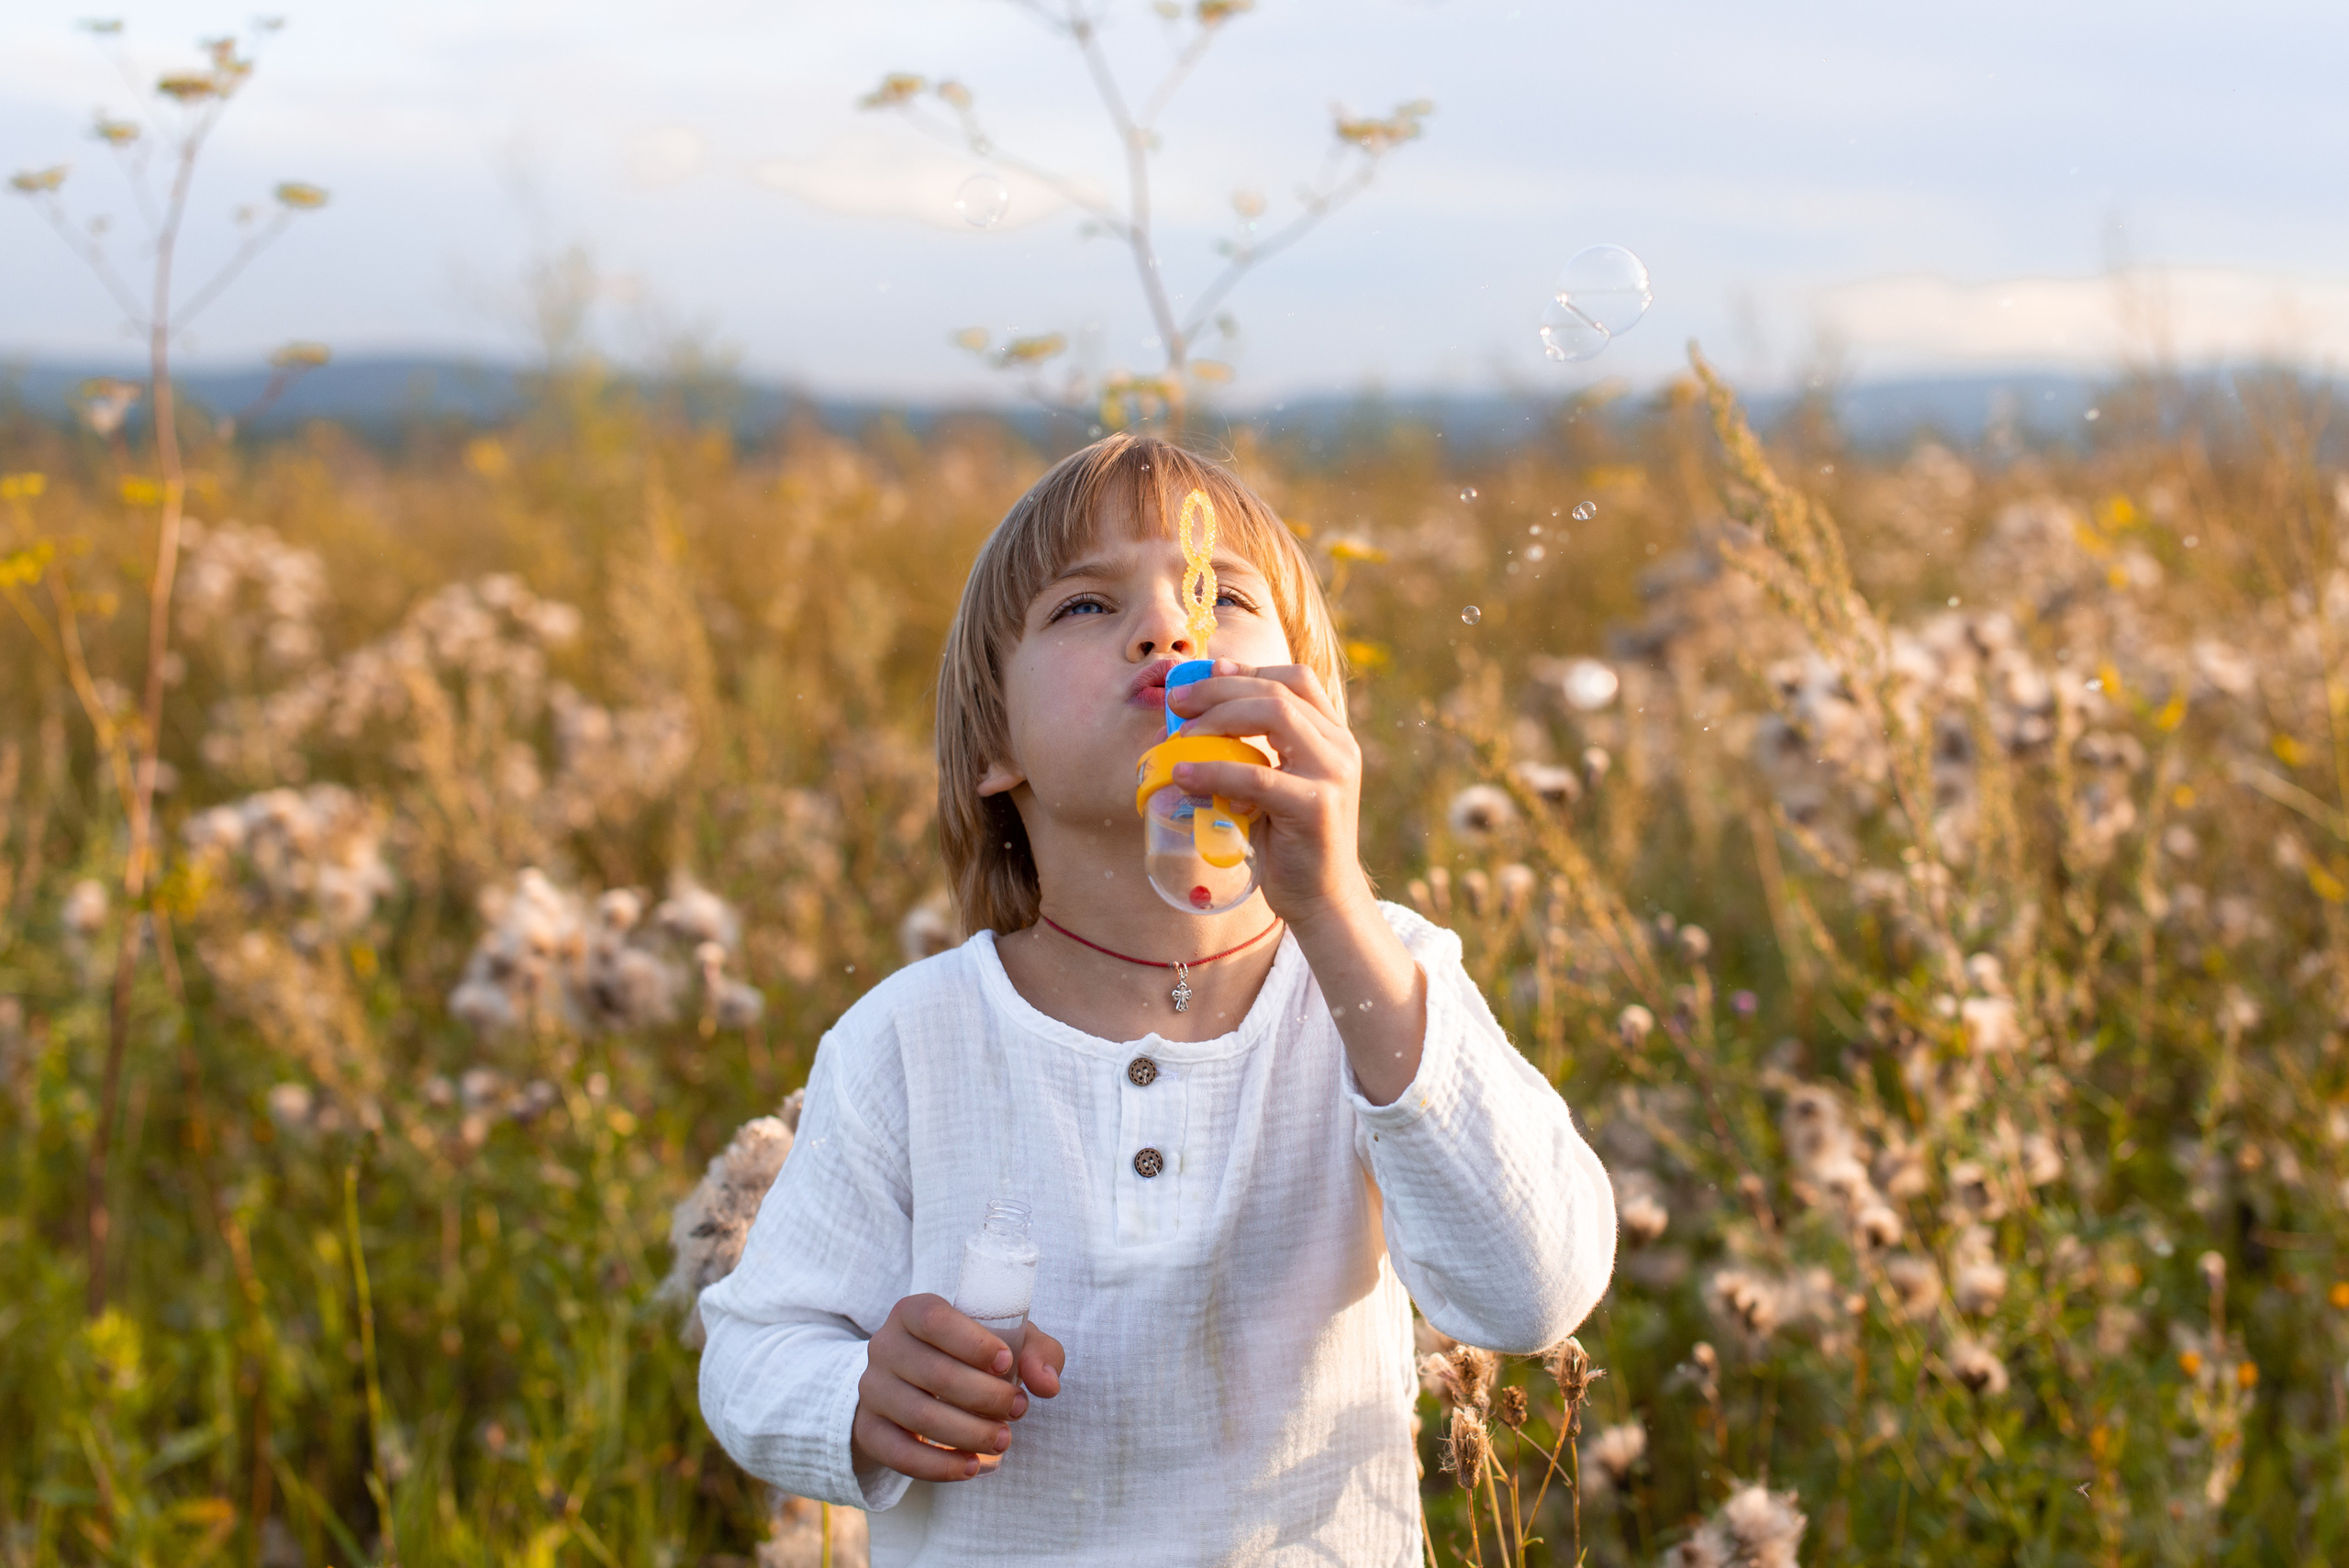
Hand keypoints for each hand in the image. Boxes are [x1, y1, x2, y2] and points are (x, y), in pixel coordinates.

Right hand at [851, 1294, 1064, 1482]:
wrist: (910, 1385)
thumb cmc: (968, 1356)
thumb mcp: (1003, 1341)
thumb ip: (1035, 1352)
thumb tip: (1046, 1384)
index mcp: (913, 1312)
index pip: (935, 1320)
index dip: (973, 1343)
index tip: (1006, 1364)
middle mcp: (884, 1346)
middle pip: (935, 1374)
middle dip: (986, 1397)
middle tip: (1018, 1409)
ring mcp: (872, 1389)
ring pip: (921, 1417)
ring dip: (970, 1434)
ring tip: (1003, 1439)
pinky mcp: (869, 1430)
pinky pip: (901, 1454)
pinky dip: (940, 1466)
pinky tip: (972, 1465)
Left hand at [1169, 659, 1427, 1103]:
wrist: (1322, 900)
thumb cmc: (1287, 841)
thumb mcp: (1269, 786)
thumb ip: (1247, 752)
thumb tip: (1189, 721)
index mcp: (1332, 736)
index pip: (1295, 679)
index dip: (1245, 671)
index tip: (1203, 675)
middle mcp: (1339, 747)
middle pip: (1278, 690)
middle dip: (1220, 689)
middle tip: (1177, 703)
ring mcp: (1333, 774)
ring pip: (1275, 716)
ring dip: (1218, 719)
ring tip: (1180, 737)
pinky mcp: (1317, 808)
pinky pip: (1258, 776)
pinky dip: (1215, 771)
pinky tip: (1184, 776)